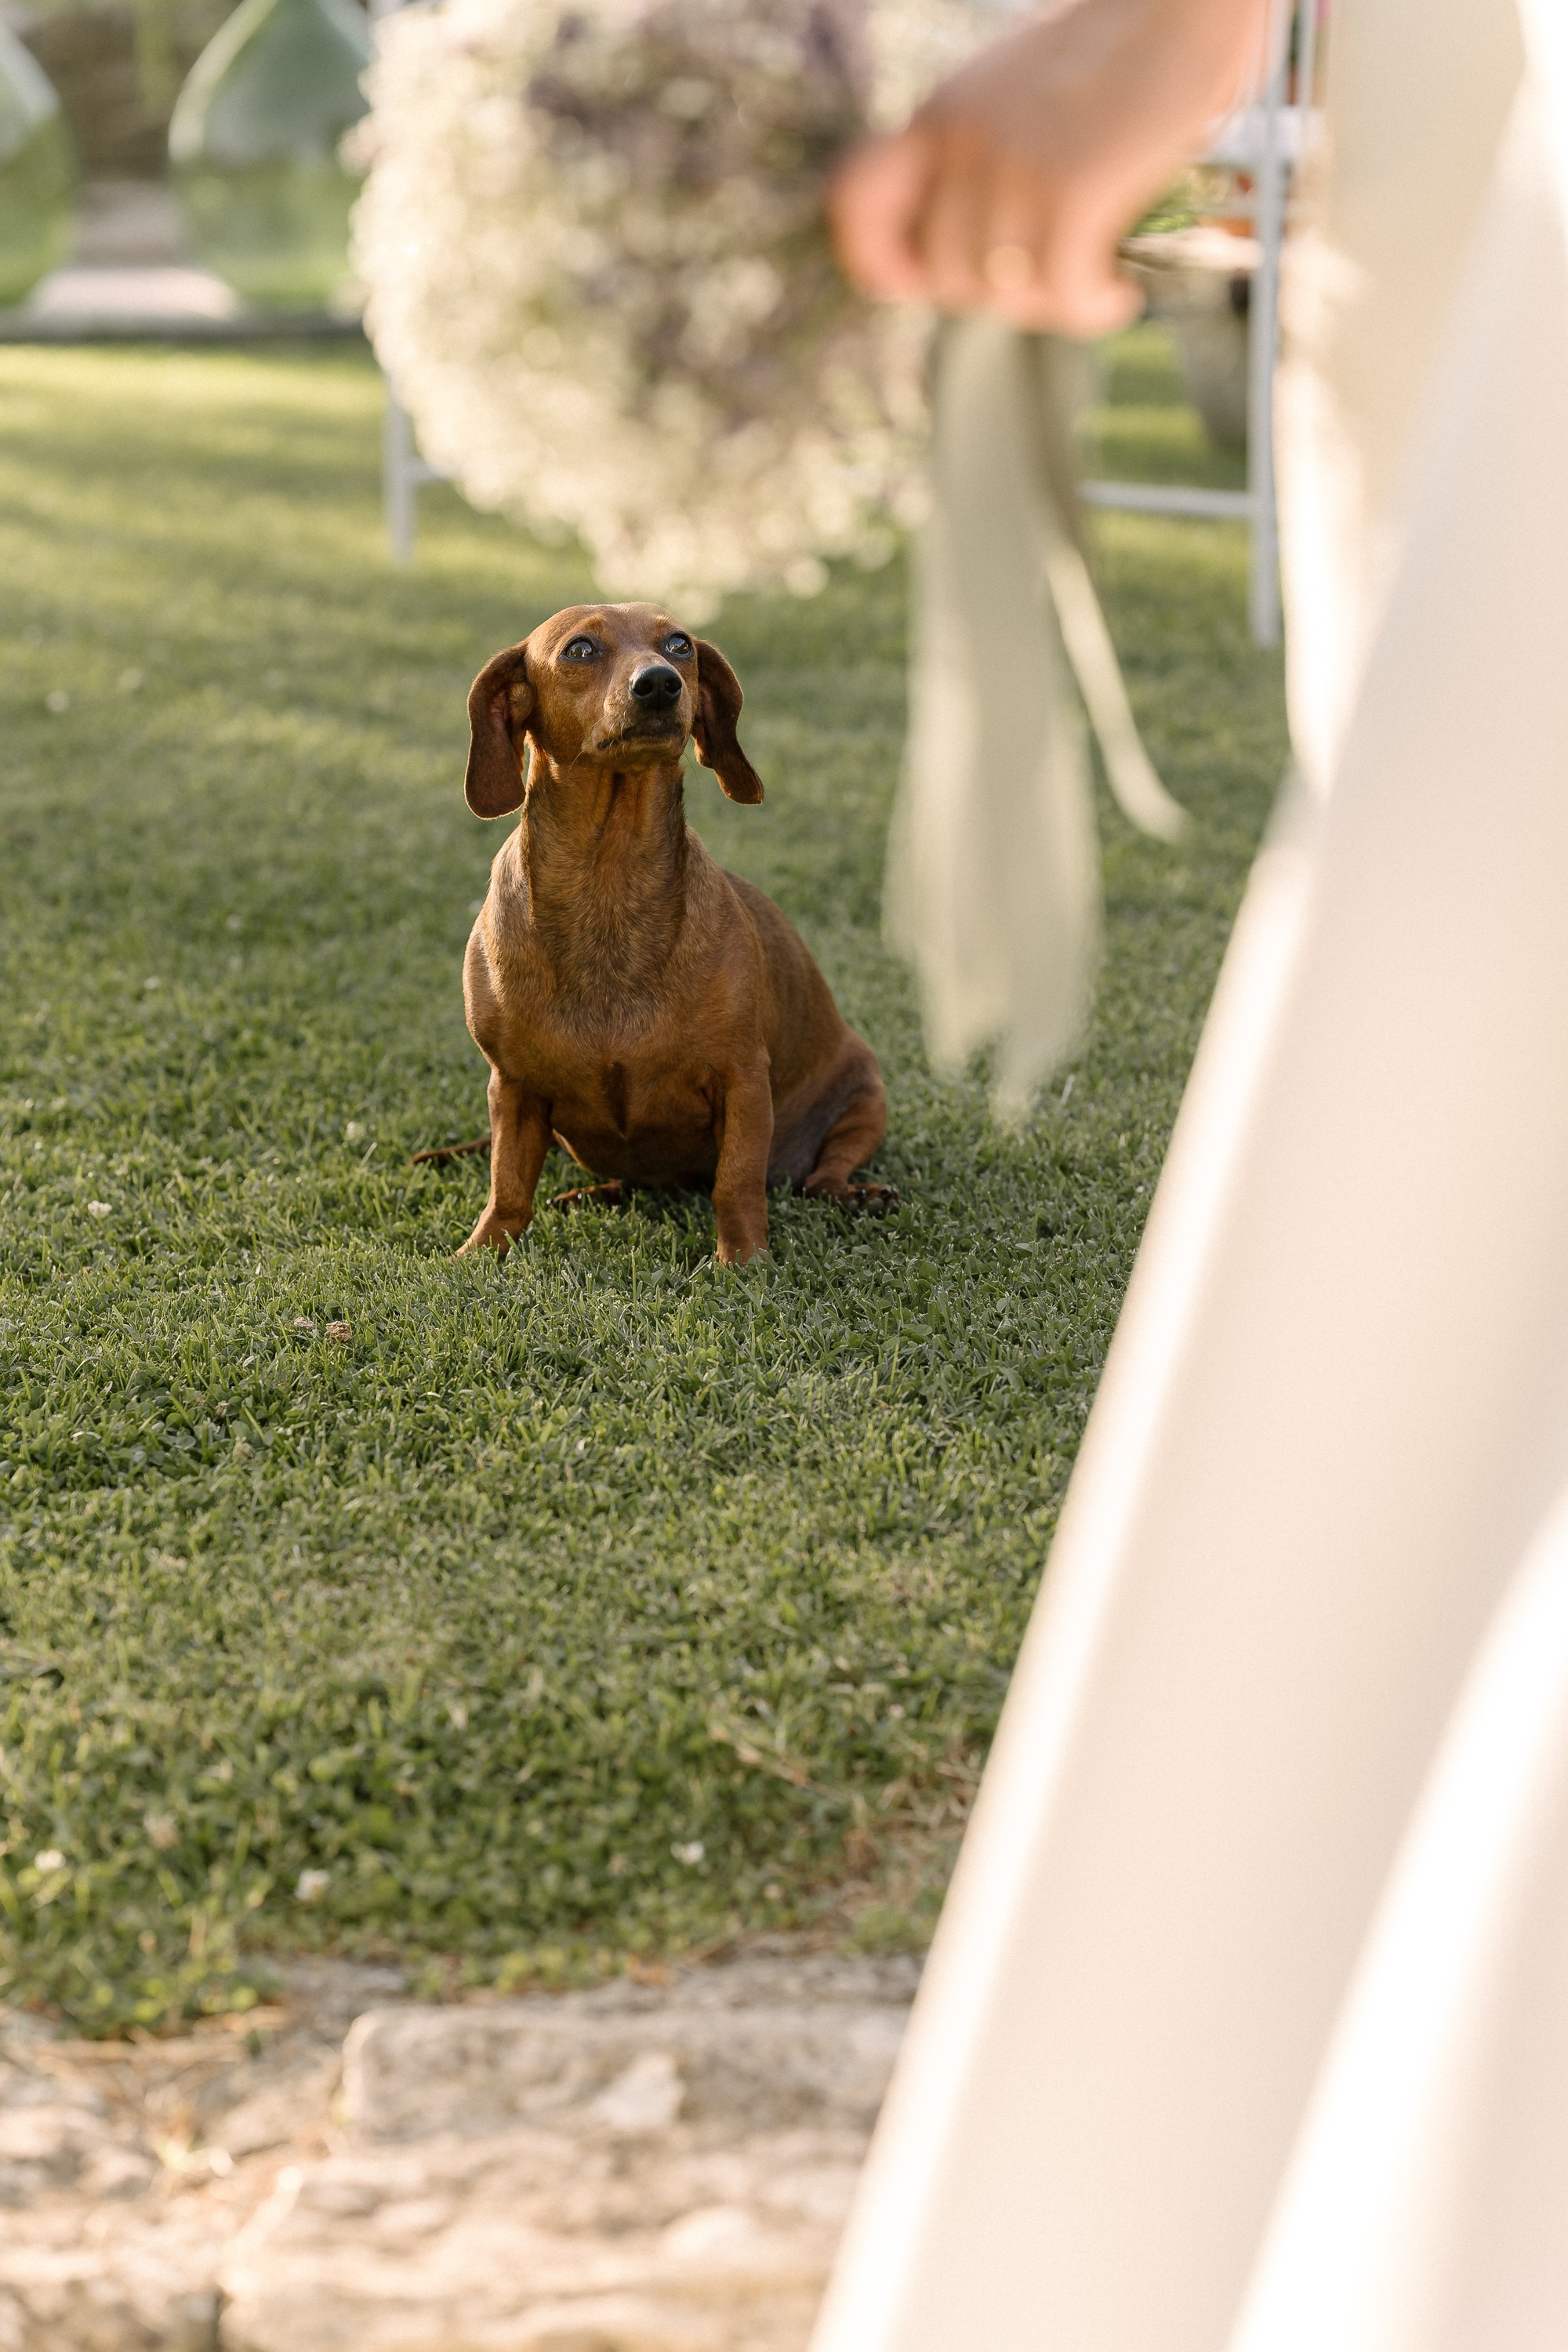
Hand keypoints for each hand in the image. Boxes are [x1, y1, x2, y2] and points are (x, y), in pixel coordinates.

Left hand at [832, 0, 1267, 335]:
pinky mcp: (1072, 189)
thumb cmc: (1114, 57)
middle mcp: (963, 140)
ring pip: (1004, 295)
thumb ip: (976, 160)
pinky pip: (1062, 294)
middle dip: (999, 297)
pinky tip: (1118, 296)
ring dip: (1053, 307)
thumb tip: (959, 260)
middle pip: (944, 277)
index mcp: (939, 117)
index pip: (854, 203)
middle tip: (1053, 279)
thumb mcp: (1014, 100)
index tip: (924, 284)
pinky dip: (1091, 309)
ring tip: (1093, 283)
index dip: (877, 262)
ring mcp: (1014, 166)